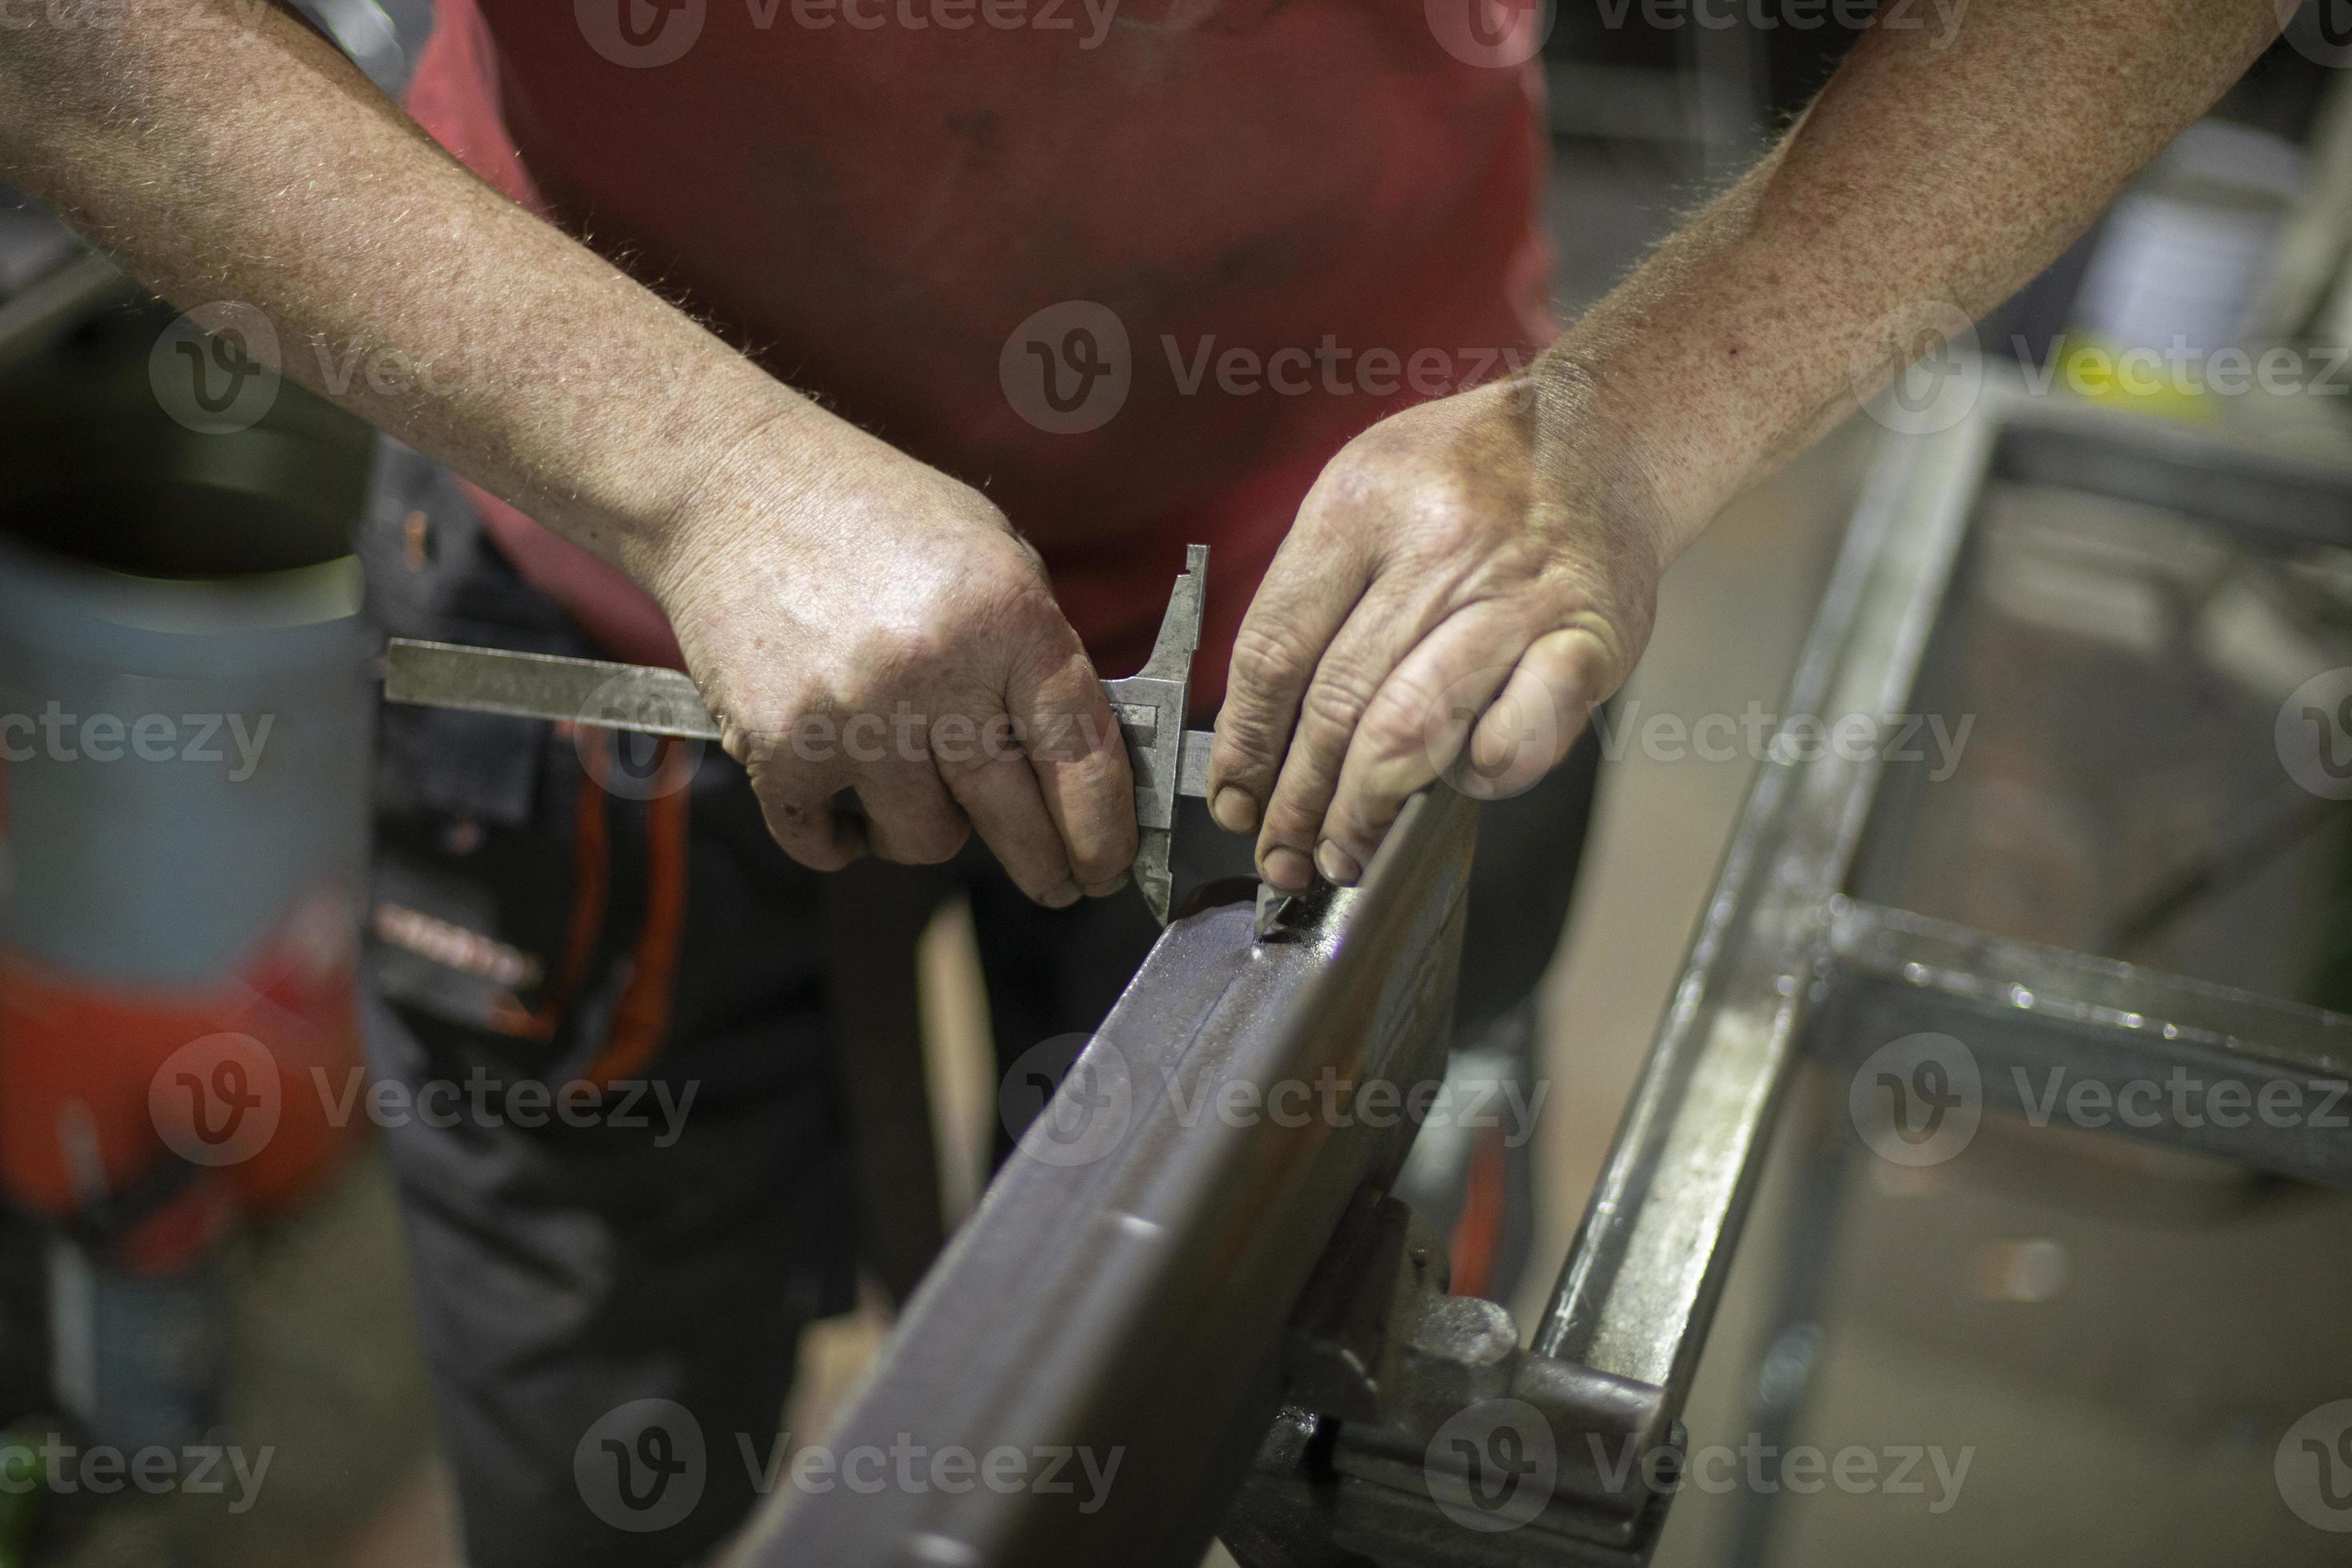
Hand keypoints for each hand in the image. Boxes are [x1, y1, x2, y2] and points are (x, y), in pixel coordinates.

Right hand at [644, 421, 1135, 906]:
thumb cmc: (874, 514)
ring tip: (920, 790)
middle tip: (1054, 883)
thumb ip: (1036, 650)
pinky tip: (850, 810)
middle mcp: (934, 671)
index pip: (1079, 753)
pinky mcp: (776, 747)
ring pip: (926, 840)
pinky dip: (844, 841)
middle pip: (1012, 815)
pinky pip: (828, 844)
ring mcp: (852, 715)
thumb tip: (1078, 760)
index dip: (1103, 828)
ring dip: (930, 830)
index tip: (1108, 866)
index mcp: (1005, 617)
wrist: (732, 486)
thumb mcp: (993, 552)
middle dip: (1045, 865)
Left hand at [1208, 374, 1667, 892]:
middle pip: (1338, 703)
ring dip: (1365, 811)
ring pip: (1415, 732)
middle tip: (1280, 852)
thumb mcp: (1365, 488)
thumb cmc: (1472, 474)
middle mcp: (1442, 547)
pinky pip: (1515, 742)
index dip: (1245, 742)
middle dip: (1297, 798)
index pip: (1276, 649)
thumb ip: (1312, 591)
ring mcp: (1521, 598)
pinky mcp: (1589, 643)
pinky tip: (1449, 786)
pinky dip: (1474, 780)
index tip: (1233, 795)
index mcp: (1364, 503)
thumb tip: (1259, 728)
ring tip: (1340, 853)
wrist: (1609, 436)